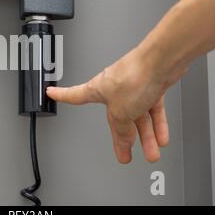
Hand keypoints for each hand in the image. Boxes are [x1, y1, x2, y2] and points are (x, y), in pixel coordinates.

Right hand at [47, 47, 181, 163]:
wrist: (162, 61)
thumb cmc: (135, 76)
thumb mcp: (121, 112)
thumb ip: (121, 130)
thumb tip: (122, 142)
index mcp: (98, 89)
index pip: (75, 95)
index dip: (63, 96)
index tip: (52, 93)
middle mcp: (115, 87)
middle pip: (116, 116)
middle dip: (123, 136)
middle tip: (124, 153)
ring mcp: (134, 86)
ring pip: (138, 116)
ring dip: (146, 136)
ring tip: (151, 153)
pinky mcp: (152, 86)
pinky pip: (153, 110)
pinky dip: (157, 125)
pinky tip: (161, 137)